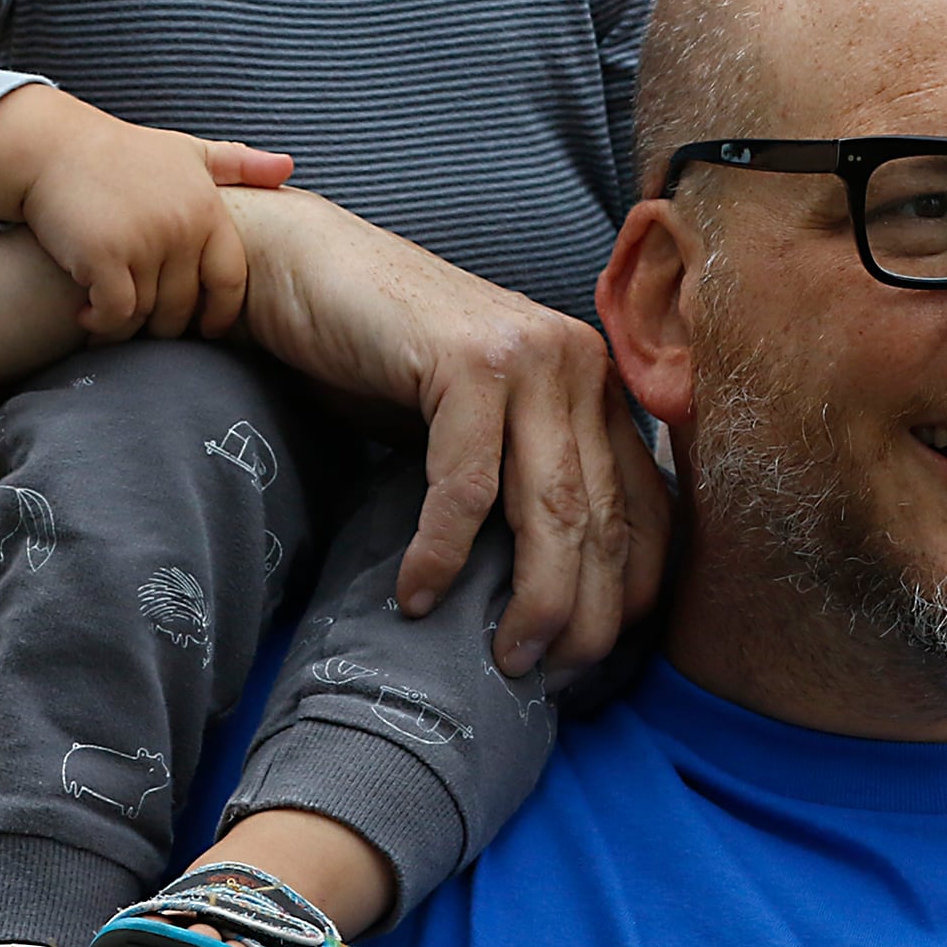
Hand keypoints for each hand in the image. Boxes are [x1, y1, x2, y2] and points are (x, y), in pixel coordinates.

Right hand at [0, 88, 293, 340]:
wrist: (51, 145)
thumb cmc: (121, 152)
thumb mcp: (186, 151)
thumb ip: (238, 164)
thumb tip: (289, 166)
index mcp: (206, 208)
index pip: (230, 282)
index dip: (220, 313)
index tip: (202, 328)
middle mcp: (181, 227)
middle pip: (185, 307)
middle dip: (166, 325)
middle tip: (143, 326)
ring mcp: (144, 242)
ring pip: (149, 315)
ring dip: (129, 327)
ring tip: (112, 320)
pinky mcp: (105, 257)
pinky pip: (116, 315)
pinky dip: (102, 325)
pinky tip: (86, 317)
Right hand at [221, 187, 671, 674]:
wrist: (302, 270)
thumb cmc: (380, 358)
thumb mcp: (475, 421)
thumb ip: (522, 475)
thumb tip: (551, 591)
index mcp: (592, 381)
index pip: (645, 506)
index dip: (630, 591)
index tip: (594, 656)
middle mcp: (577, 363)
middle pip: (603, 518)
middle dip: (584, 615)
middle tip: (548, 676)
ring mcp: (528, 356)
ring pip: (552, 508)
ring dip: (532, 598)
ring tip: (504, 657)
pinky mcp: (468, 361)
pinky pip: (468, 485)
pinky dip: (443, 552)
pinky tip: (417, 593)